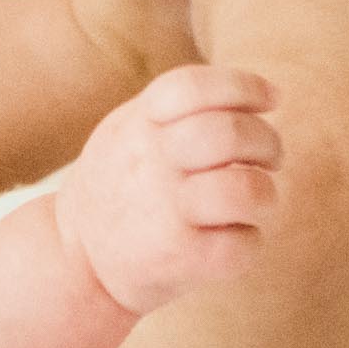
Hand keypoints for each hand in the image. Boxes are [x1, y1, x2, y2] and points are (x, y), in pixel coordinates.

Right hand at [52, 64, 281, 314]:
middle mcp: (150, 164)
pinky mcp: (180, 258)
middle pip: (228, 134)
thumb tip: (268, 93)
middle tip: (270, 158)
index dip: (245, 87)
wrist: (76, 259)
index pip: (195, 88)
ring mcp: (164, 213)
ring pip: (245, 190)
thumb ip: (182, 108)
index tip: (272, 100)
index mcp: (139, 125)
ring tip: (256, 201)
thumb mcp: (129, 130)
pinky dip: (249, 241)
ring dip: (265, 194)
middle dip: (267, 142)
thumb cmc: (123, 185)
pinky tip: (233, 238)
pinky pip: (242, 244)